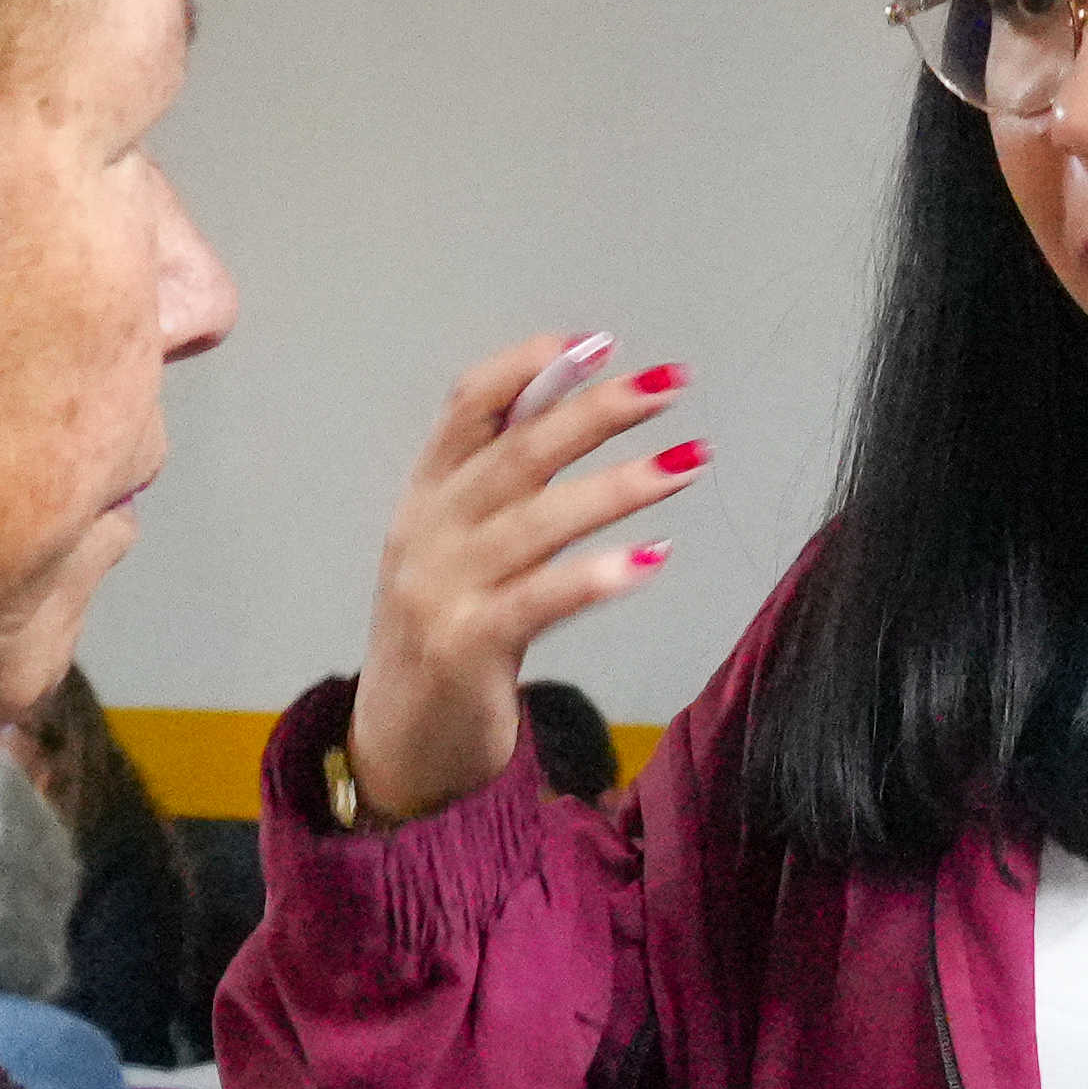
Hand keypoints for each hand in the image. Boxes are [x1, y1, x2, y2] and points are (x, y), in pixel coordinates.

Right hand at [344, 335, 701, 827]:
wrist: (397, 744)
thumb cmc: (443, 635)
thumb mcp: (457, 547)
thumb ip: (503, 484)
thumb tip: (571, 405)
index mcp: (425, 496)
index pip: (468, 406)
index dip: (529, 367)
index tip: (597, 344)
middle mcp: (427, 532)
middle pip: (518, 451)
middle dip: (599, 410)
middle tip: (670, 384)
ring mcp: (442, 589)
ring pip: (540, 519)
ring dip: (622, 483)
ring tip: (690, 459)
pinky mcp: (466, 647)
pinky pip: (542, 599)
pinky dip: (599, 575)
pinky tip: (653, 558)